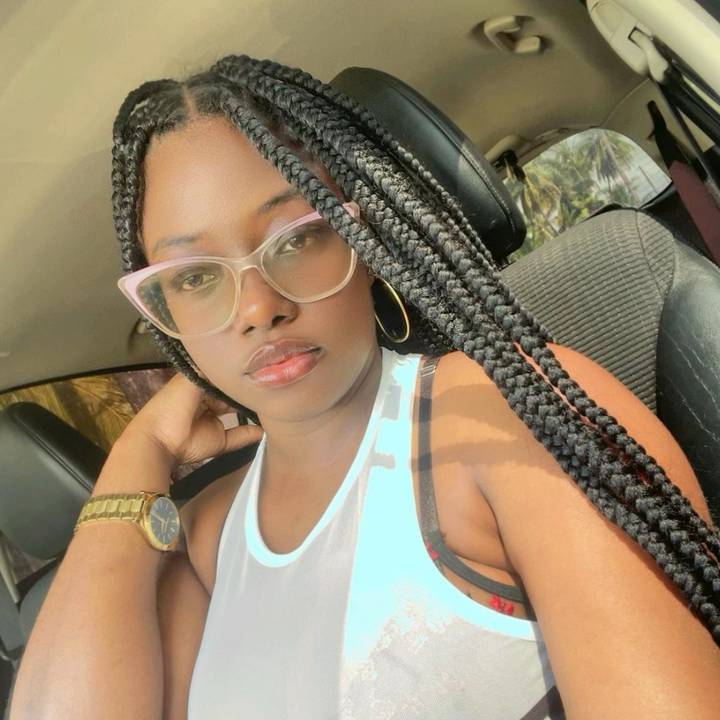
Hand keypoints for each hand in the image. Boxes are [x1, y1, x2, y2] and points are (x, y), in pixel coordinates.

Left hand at [119, 372, 263, 469]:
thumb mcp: (191, 379)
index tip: (255, 365)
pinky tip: (267, 426)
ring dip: (252, 411)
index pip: (220, 377)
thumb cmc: (172, 404)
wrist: (158, 440)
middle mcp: (206, 402)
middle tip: (267, 383)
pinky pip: (239, 437)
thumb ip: (213, 371)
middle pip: (230, 396)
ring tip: (271, 401)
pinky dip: (253, 433)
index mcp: (196, 385)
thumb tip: (234, 363)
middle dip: (245, 391)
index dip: (234, 373)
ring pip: (237, 415)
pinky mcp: (219, 441)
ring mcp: (213, 423)